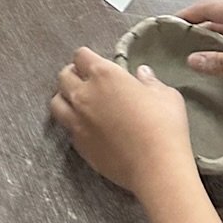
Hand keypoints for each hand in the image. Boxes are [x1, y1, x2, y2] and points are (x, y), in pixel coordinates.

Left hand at [51, 46, 195, 196]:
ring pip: (56, 102)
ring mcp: (77, 120)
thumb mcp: (166, 96)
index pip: (81, 56)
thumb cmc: (164, 126)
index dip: (87, 59)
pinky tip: (86, 127)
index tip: (96, 65)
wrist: (155, 167)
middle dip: (73, 75)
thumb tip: (142, 73)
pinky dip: (72, 123)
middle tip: (86, 82)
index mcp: (103, 75)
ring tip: (78, 103)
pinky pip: (66, 127)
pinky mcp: (78, 144)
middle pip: (64, 76)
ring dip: (65, 98)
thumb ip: (150, 81)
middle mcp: (84, 94)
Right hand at [178, 1, 222, 111]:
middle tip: (170, 50)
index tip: (164, 25)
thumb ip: (220, 62)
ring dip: (211, 53)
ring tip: (185, 66)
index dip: (186, 15)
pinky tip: (212, 78)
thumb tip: (190, 60)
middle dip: (196, 36)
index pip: (209, 8)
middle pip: (216, 25)